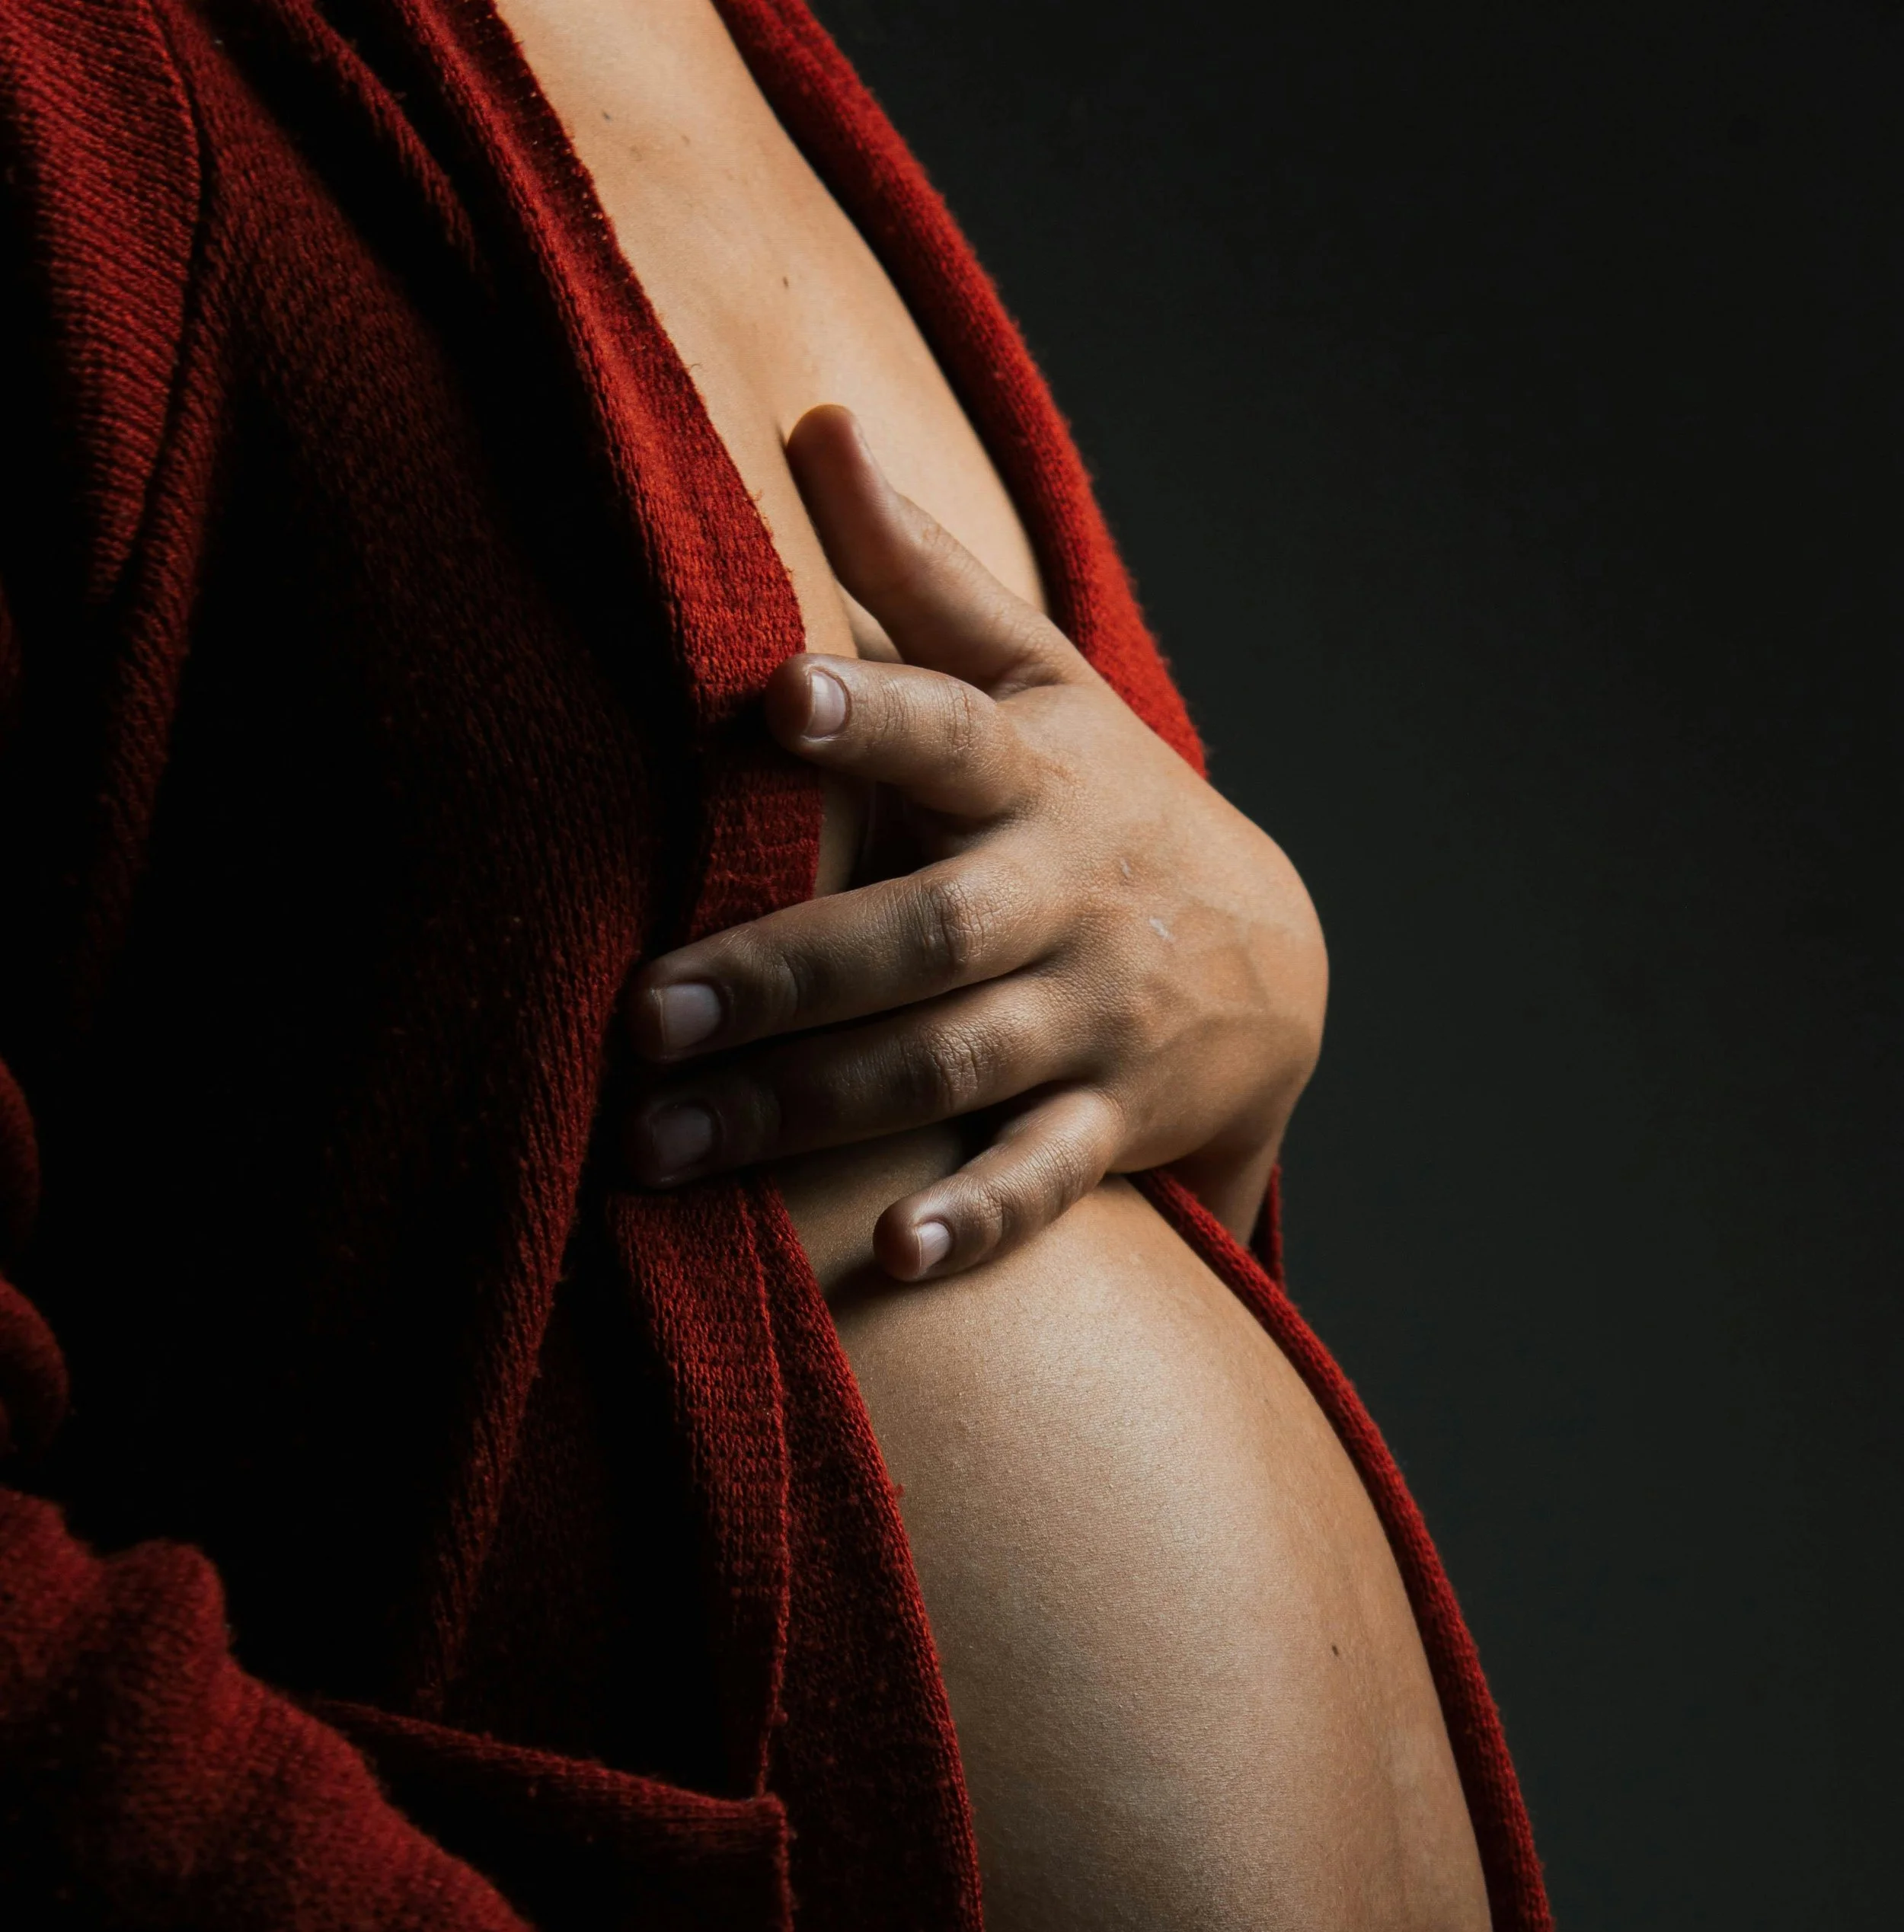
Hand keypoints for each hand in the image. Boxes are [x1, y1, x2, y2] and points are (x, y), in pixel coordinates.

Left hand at [624, 407, 1327, 1274]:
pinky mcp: (1115, 1121)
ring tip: (659, 1150)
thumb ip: (924, 575)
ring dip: (809, 1110)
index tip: (777, 701)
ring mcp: (1094, 1017)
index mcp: (1034, 774)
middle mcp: (1064, 897)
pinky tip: (895, 1251)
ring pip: (949, 1065)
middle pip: (917, 936)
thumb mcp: (1040, 682)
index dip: (870, 714)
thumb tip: (819, 422)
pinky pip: (1048, 1175)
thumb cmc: (1103, 805)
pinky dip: (979, 1215)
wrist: (1282, 963)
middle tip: (640, 1017)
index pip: (949, 732)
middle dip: (778, 976)